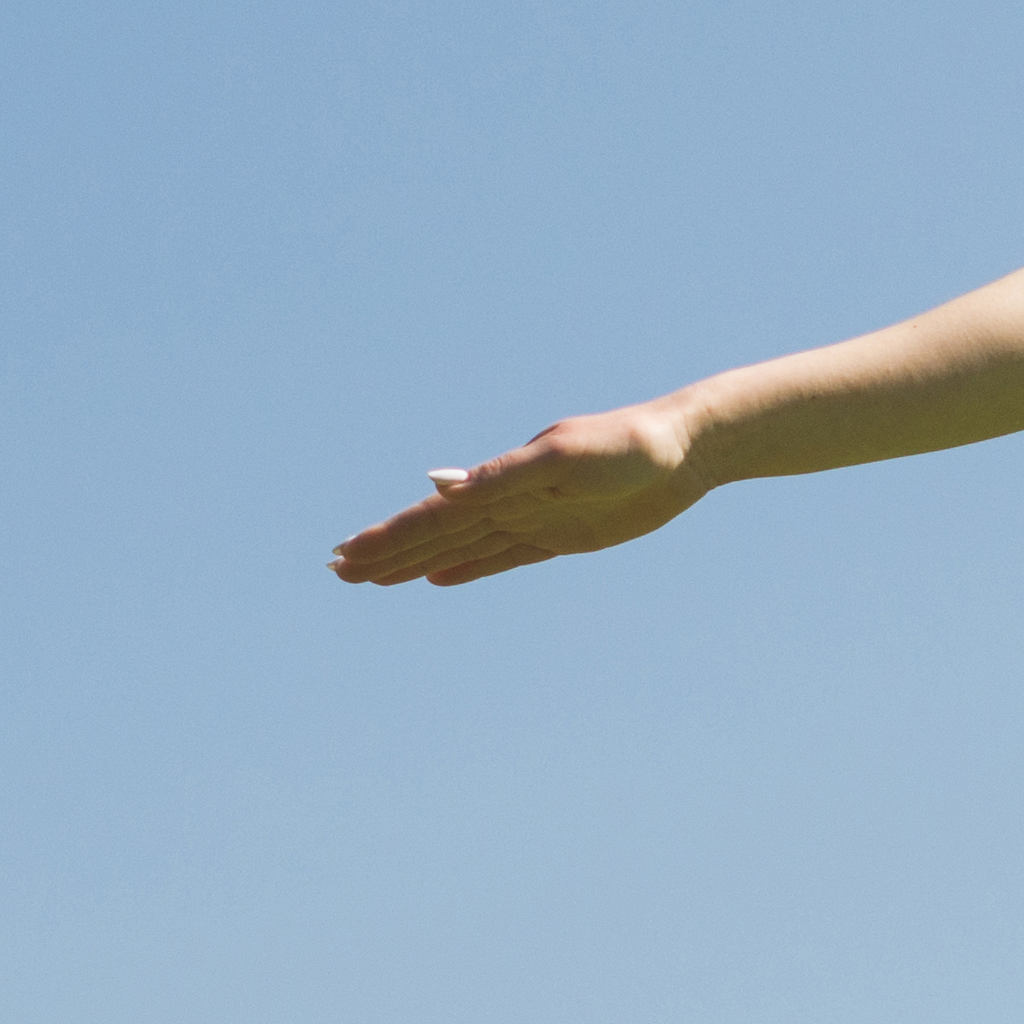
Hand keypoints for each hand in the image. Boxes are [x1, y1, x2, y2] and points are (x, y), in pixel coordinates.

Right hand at [329, 404, 705, 587]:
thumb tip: (435, 482)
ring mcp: (532, 518)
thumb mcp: (563, 458)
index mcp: (501, 481)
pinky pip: (500, 559)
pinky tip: (438, 578)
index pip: (431, 517)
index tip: (343, 556)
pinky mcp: (560, 537)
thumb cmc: (628, 444)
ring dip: (414, 563)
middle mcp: (508, 499)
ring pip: (459, 550)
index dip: (387, 538)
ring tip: (372, 579)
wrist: (686, 448)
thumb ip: (501, 474)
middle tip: (336, 572)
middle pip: (434, 535)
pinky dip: (466, 569)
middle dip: (385, 554)